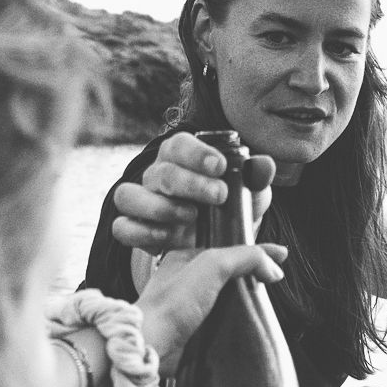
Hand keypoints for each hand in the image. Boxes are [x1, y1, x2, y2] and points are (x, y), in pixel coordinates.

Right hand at [111, 131, 276, 252]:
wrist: (210, 241)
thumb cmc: (226, 206)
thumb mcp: (247, 191)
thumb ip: (256, 177)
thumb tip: (265, 167)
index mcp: (180, 158)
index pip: (179, 145)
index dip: (197, 154)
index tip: (220, 167)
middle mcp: (155, 176)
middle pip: (161, 173)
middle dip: (190, 184)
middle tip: (219, 197)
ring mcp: (140, 202)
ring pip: (129, 196)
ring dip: (159, 207)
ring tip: (190, 218)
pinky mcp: (132, 229)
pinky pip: (122, 227)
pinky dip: (141, 233)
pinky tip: (167, 239)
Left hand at [137, 244, 287, 376]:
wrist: (153, 344)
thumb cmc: (171, 304)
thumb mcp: (212, 265)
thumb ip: (245, 258)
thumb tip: (273, 268)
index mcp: (186, 259)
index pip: (229, 249)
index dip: (256, 251)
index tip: (280, 254)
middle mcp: (188, 282)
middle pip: (231, 274)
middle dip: (254, 275)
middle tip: (277, 277)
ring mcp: (192, 308)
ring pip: (229, 298)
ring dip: (249, 300)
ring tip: (268, 300)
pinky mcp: (197, 332)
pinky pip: (224, 322)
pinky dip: (239, 321)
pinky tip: (251, 322)